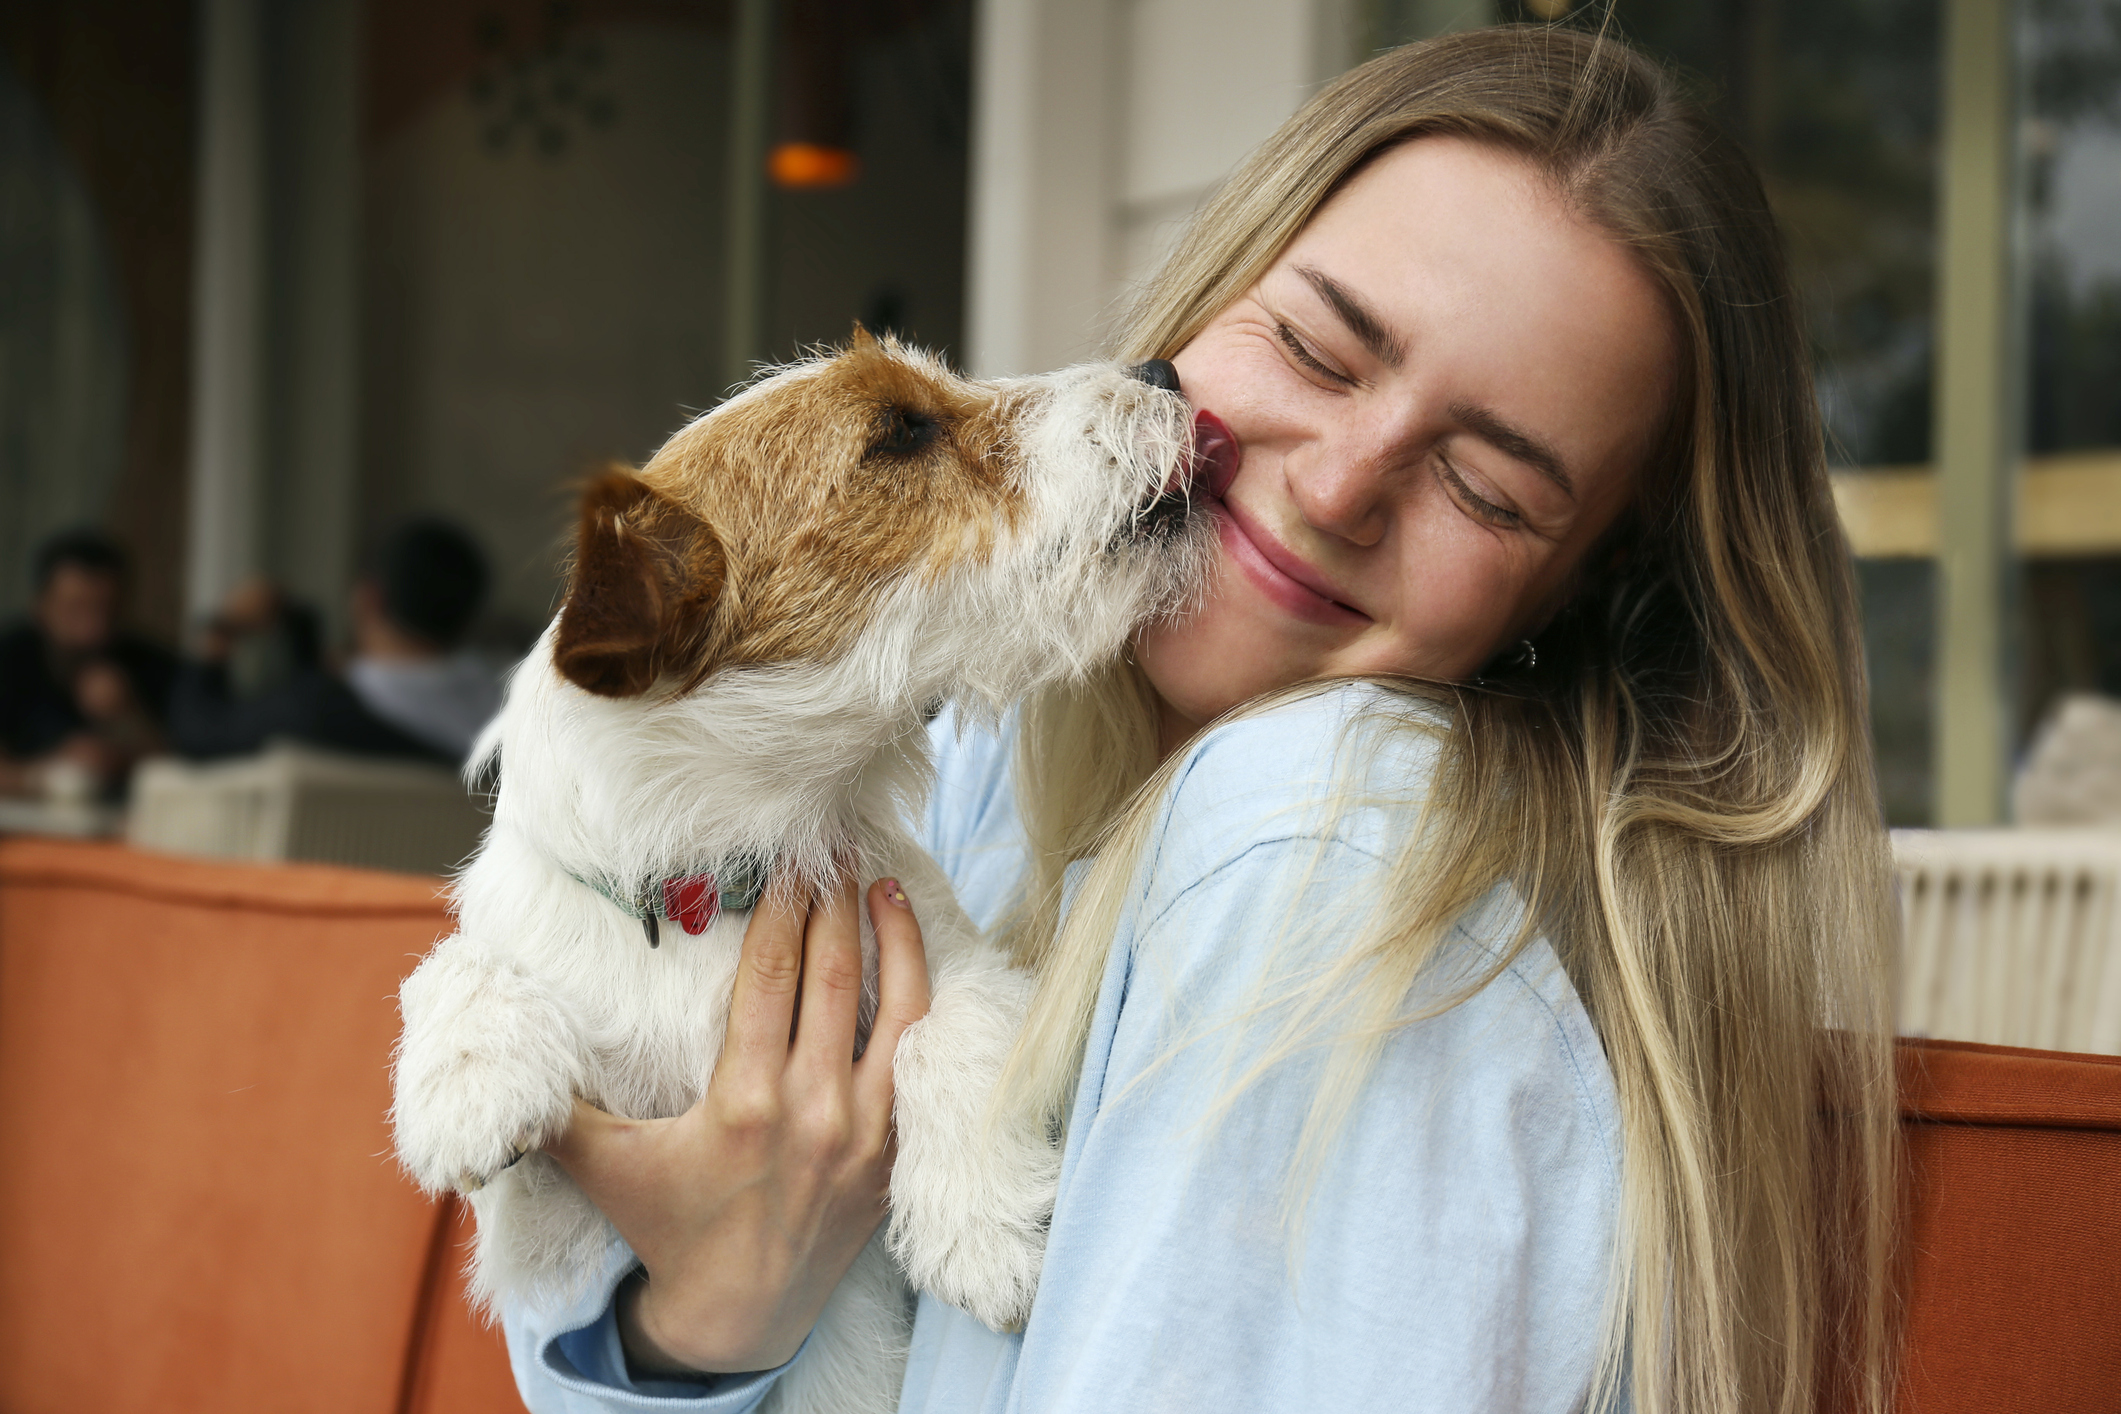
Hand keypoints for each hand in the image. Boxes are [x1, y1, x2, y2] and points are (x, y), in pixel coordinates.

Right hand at [544, 876, 929, 1376]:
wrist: (739, 1316)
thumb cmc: (667, 1225)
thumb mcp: (601, 1167)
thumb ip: (547, 1108)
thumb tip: (492, 1050)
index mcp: (744, 1105)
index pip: (771, 980)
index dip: (782, 911)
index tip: (787, 860)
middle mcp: (814, 1112)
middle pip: (833, 978)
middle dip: (834, 903)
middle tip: (836, 845)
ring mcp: (865, 1132)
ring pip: (896, 1010)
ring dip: (893, 938)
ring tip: (885, 881)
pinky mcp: (895, 1151)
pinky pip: (920, 1060)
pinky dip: (922, 1000)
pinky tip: (915, 957)